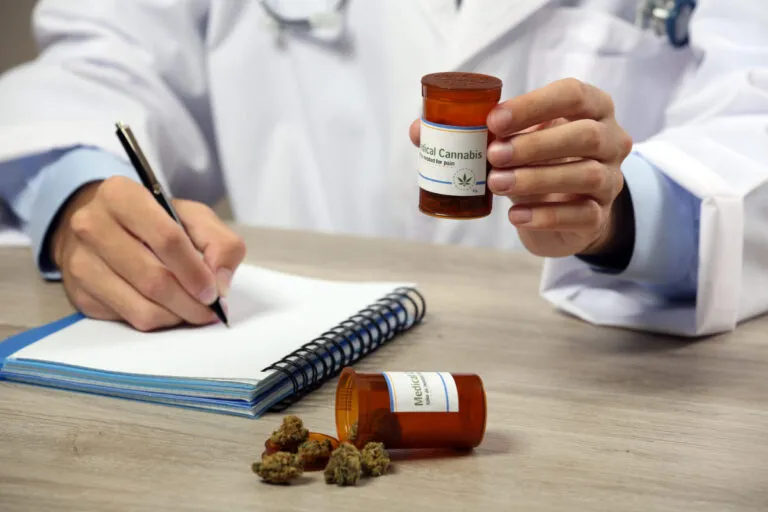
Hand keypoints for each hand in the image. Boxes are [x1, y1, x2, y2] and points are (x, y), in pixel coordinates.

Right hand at [50, 176, 245, 330]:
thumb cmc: (155, 221)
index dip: (196, 271)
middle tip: (210, 309)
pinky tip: (167, 309)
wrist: (103, 229)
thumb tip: (221, 282)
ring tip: (194, 311)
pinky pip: (129, 319)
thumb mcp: (194, 217)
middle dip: (190, 302)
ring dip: (177, 316)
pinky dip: (158, 320)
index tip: (214, 290)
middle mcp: (92, 225)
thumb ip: (220, 242)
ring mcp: (81, 262)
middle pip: (154, 279)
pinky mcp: (80, 294)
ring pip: (141, 307)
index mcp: (121, 195)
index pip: (167, 239)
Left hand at [409, 78, 632, 257]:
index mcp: (591, 108)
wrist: (568, 208)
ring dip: (536, 179)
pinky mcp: (599, 215)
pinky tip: (515, 216)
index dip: (532, 106)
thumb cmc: (539, 160)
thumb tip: (419, 130)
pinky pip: (581, 214)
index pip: (571, 94)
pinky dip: (545, 215)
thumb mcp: (515, 139)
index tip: (493, 120)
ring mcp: (610, 179)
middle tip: (492, 156)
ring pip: (584, 175)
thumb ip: (475, 132)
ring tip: (497, 184)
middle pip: (583, 136)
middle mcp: (610, 139)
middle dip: (534, 145)